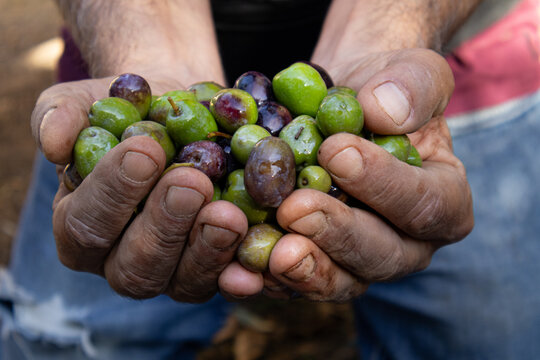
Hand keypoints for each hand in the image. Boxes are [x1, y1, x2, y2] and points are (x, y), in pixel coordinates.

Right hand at [31, 76, 248, 301]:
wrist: (186, 113)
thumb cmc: (130, 111)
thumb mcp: (86, 102)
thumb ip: (61, 117)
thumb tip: (54, 142)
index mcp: (82, 227)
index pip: (88, 223)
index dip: (114, 191)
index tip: (144, 149)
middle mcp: (123, 261)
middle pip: (137, 266)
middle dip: (165, 224)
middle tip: (191, 182)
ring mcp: (173, 271)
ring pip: (184, 280)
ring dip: (207, 248)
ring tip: (228, 213)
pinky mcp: (215, 267)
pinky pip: (227, 281)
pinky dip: (242, 274)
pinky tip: (256, 265)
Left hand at [270, 49, 472, 301]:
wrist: (338, 106)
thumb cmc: (381, 91)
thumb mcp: (409, 72)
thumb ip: (412, 87)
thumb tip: (384, 113)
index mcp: (443, 202)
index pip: (424, 205)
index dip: (382, 184)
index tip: (336, 151)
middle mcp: (406, 243)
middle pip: (381, 255)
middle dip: (337, 234)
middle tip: (295, 209)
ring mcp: (358, 261)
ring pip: (340, 280)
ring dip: (304, 270)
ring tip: (273, 252)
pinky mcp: (315, 263)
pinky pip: (295, 281)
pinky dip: (267, 277)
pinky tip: (239, 269)